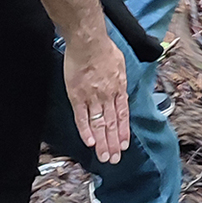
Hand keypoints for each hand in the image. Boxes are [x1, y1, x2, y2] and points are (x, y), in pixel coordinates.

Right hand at [64, 32, 129, 163]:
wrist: (89, 43)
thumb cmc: (104, 49)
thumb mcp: (120, 64)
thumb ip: (120, 79)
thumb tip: (120, 88)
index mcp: (119, 88)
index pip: (123, 115)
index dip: (123, 132)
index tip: (124, 145)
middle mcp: (108, 96)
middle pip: (111, 124)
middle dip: (113, 143)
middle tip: (114, 159)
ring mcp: (92, 98)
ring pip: (99, 125)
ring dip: (102, 143)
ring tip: (104, 157)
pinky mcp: (77, 97)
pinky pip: (82, 118)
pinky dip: (86, 131)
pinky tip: (89, 143)